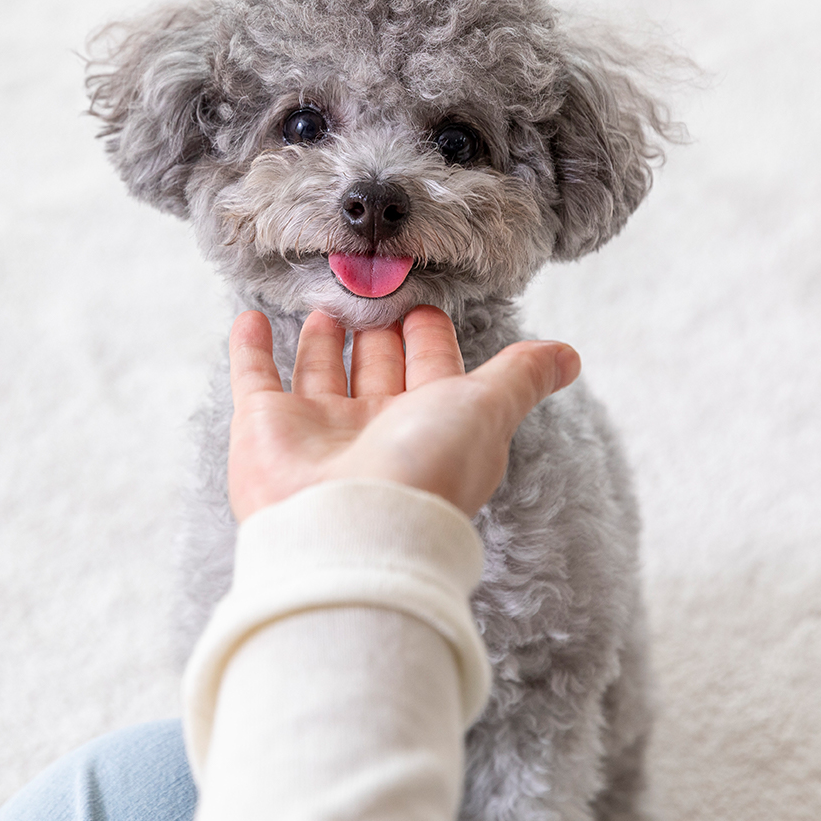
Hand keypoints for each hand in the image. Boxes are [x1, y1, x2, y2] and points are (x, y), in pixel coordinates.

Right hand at [226, 305, 580, 519]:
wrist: (348, 530)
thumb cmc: (425, 471)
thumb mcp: (487, 409)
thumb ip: (522, 376)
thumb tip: (570, 356)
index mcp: (428, 423)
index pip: (431, 367)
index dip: (430, 335)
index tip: (425, 300)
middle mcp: (372, 428)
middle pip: (376, 367)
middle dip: (376, 331)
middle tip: (372, 290)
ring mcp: (316, 429)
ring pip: (320, 371)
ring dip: (321, 339)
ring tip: (325, 305)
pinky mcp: (264, 427)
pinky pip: (255, 378)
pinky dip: (250, 349)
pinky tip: (250, 318)